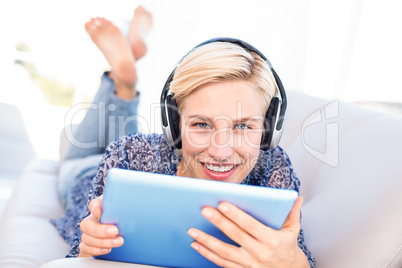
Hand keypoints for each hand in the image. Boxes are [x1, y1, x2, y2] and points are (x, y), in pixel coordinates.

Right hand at [78, 195, 123, 256]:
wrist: (121, 233)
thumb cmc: (123, 218)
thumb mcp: (125, 209)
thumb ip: (126, 204)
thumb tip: (135, 199)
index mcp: (101, 208)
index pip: (94, 204)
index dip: (94, 207)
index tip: (99, 212)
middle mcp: (92, 220)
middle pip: (86, 224)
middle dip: (100, 230)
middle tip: (115, 231)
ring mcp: (89, 233)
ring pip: (86, 238)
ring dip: (102, 242)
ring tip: (118, 241)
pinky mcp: (89, 244)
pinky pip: (85, 248)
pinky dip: (96, 250)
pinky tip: (108, 249)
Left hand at [187, 196, 308, 267]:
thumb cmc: (288, 249)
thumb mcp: (293, 231)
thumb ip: (292, 213)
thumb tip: (296, 197)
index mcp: (272, 240)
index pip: (250, 225)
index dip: (236, 215)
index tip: (222, 204)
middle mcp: (259, 253)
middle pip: (235, 236)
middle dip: (218, 222)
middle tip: (204, 210)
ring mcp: (249, 264)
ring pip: (224, 252)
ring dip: (206, 240)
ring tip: (192, 230)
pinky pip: (222, 263)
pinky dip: (207, 254)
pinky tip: (197, 245)